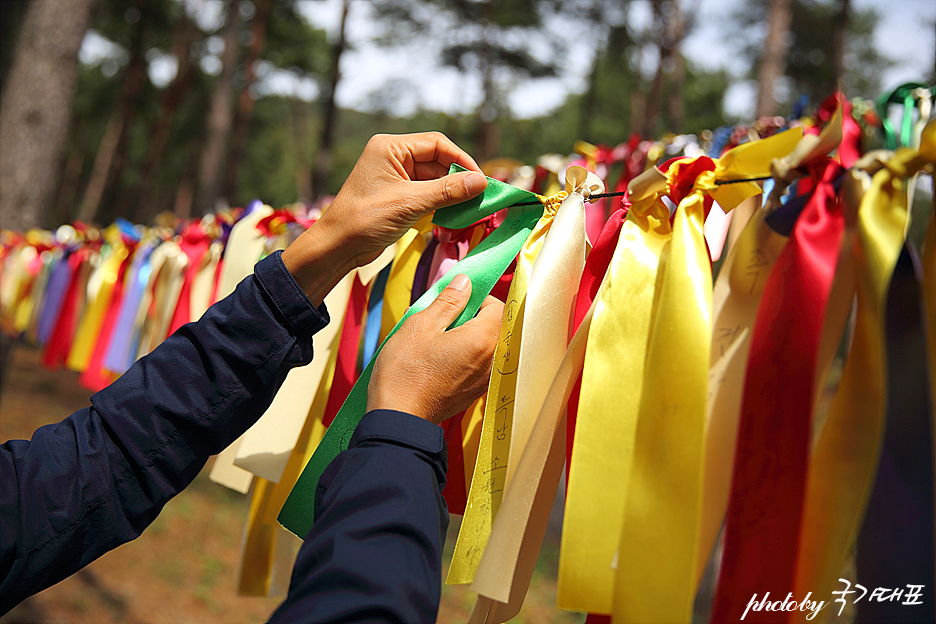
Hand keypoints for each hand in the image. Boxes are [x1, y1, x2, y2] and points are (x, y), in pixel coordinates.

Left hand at [282, 133, 487, 305]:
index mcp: (390, 147)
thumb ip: (447, 191)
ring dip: (451, 196)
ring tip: (469, 210)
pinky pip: (427, 195)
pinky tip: (452, 218)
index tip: (481, 181)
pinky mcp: (397, 196)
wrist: (337, 248)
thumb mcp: (409, 204)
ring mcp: (395, 177)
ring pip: (434, 181)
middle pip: (437, 162)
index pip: (437, 144)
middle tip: (480, 199)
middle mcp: (393, 157)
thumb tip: (481, 181)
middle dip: (458, 181)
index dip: (462, 161)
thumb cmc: (364, 220)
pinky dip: (440, 206)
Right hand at [367, 274, 502, 424]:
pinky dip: (462, 356)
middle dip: (471, 317)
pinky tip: (436, 358)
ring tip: (435, 339)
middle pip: (493, 327)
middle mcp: (490, 362)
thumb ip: (448, 301)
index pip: (498, 307)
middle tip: (441, 318)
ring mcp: (483, 381)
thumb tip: (465, 283)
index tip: (456, 299)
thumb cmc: (405, 372)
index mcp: (482, 341)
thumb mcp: (422, 325)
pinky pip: (476, 365)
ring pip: (484, 346)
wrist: (397, 417)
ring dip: (465, 337)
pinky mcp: (472, 393)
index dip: (478, 298)